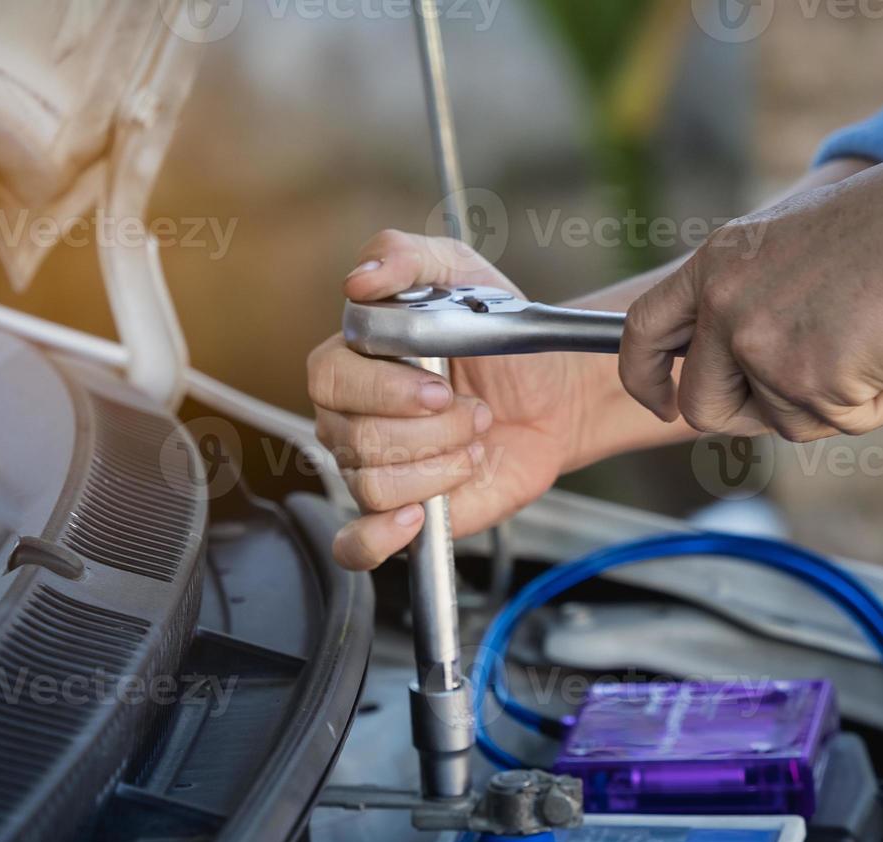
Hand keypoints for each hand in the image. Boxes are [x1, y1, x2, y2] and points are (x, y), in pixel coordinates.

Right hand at [311, 230, 589, 569]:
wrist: (552, 394)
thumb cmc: (500, 334)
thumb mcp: (463, 272)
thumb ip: (407, 257)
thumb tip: (358, 280)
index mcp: (351, 360)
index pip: (331, 377)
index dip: (388, 388)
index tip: (445, 387)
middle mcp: (350, 417)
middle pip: (355, 437)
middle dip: (429, 429)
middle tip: (473, 412)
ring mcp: (371, 468)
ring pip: (374, 484)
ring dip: (440, 465)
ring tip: (473, 441)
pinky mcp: (399, 515)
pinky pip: (356, 544)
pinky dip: (381, 536)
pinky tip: (420, 514)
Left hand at [621, 165, 882, 441]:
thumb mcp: (789, 244)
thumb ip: (750, 297)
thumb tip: (743, 365)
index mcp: (715, 266)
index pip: (642, 331)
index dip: (644, 376)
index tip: (661, 402)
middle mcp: (725, 308)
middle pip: (703, 405)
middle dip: (744, 417)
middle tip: (800, 399)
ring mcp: (764, 349)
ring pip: (782, 421)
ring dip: (833, 404)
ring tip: (877, 348)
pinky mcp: (812, 384)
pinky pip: (840, 423)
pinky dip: (878, 405)